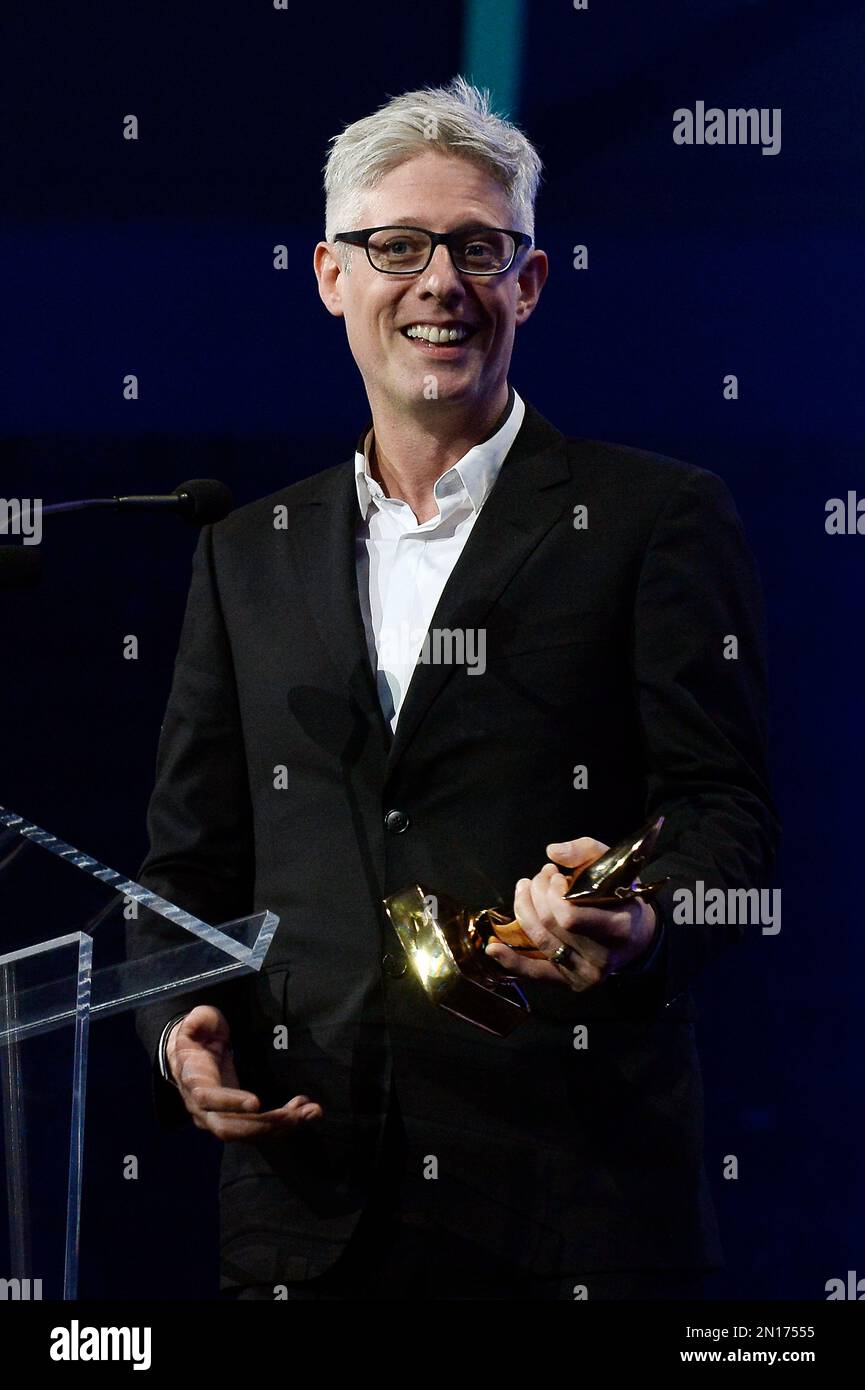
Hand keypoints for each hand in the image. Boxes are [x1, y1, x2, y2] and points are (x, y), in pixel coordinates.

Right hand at [166, 1005, 322, 1140]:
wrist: (191, 1056)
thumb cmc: (199, 1035)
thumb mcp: (196, 1022)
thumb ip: (198, 1021)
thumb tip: (196, 1024)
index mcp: (194, 1081)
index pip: (207, 1099)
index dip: (230, 1103)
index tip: (256, 1103)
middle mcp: (203, 1108)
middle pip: (230, 1128)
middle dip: (264, 1125)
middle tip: (295, 1116)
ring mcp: (219, 1118)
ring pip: (249, 1133)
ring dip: (281, 1126)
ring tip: (311, 1112)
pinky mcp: (237, 1119)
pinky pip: (259, 1129)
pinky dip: (284, 1123)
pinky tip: (306, 1112)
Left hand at [485, 836, 658, 991]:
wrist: (637, 936)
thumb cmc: (622, 897)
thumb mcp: (613, 867)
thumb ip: (585, 851)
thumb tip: (551, 852)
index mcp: (617, 928)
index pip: (569, 916)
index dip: (554, 893)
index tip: (557, 876)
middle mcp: (601, 957)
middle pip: (549, 924)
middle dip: (537, 892)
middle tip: (542, 875)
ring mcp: (585, 973)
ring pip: (540, 940)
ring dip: (523, 909)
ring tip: (525, 889)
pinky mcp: (571, 983)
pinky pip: (536, 974)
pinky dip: (512, 961)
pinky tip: (493, 949)